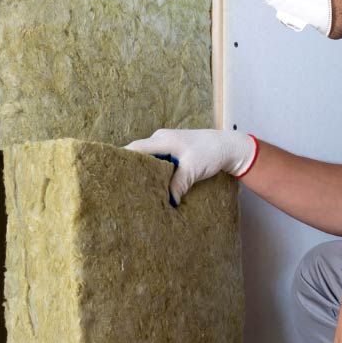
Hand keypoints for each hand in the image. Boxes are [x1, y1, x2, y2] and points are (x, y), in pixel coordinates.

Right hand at [123, 128, 258, 205]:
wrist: (228, 147)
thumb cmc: (211, 152)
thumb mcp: (193, 170)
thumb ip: (178, 185)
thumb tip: (168, 203)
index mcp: (162, 139)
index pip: (135, 148)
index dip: (122, 159)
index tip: (113, 173)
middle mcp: (161, 139)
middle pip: (139, 154)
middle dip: (130, 168)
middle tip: (121, 185)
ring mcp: (167, 145)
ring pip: (149, 158)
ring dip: (143, 171)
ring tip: (134, 187)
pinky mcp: (174, 152)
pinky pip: (158, 161)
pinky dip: (154, 171)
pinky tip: (152, 184)